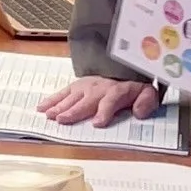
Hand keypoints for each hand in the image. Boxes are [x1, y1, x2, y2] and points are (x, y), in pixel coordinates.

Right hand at [36, 74, 162, 125]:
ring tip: (50, 115)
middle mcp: (99, 89)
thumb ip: (146, 102)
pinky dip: (51, 100)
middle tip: (62, 119)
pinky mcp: (76, 86)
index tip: (97, 123)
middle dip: (74, 110)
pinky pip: (62, 93)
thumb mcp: (148, 94)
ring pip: (71, 97)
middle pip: (85, 101)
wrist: (124, 68)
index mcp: (117, 92)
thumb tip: (139, 112)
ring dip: (60, 106)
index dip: (104, 112)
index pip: (110, 101)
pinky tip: (42, 108)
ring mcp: (85, 87)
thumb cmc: (133, 87)